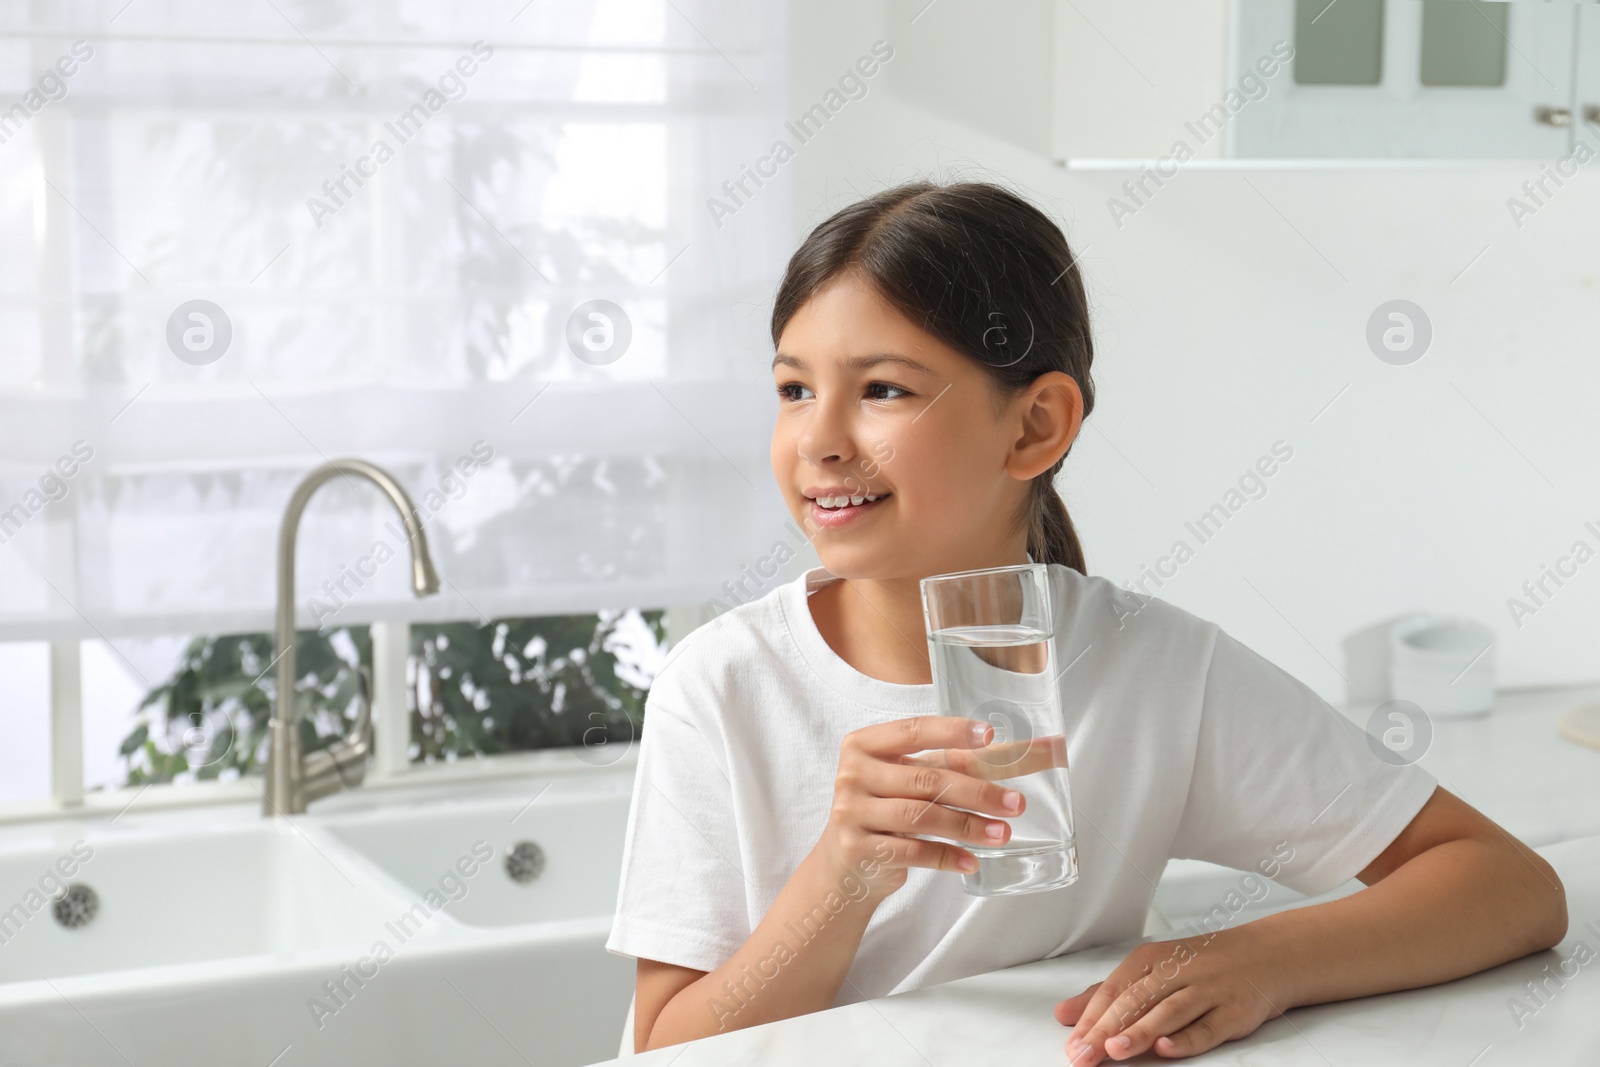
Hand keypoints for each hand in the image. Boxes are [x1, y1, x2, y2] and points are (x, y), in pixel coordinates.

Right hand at [816, 716, 1026, 900]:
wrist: (846, 864)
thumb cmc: (890, 808)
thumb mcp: (916, 779)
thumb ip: (966, 762)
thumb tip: (1046, 748)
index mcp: (865, 744)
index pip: (915, 730)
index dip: (953, 731)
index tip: (991, 736)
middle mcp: (853, 774)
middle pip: (927, 779)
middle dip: (978, 791)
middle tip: (1016, 803)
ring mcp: (851, 812)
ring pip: (921, 816)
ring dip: (968, 826)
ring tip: (1003, 834)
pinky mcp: (858, 849)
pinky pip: (912, 852)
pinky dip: (947, 856)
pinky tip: (972, 861)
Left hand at [1055, 925, 1293, 1061]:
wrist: (1266, 955)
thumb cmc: (1203, 966)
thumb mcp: (1152, 971)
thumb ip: (1108, 995)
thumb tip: (1065, 1014)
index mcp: (1151, 960)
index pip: (1112, 991)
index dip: (1089, 1019)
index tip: (1071, 1045)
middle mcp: (1177, 972)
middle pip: (1135, 1001)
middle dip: (1105, 1030)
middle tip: (1083, 1056)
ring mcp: (1207, 990)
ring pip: (1168, 1012)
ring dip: (1139, 1032)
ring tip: (1114, 1050)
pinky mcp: (1234, 1011)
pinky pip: (1207, 1027)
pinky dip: (1186, 1039)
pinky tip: (1166, 1049)